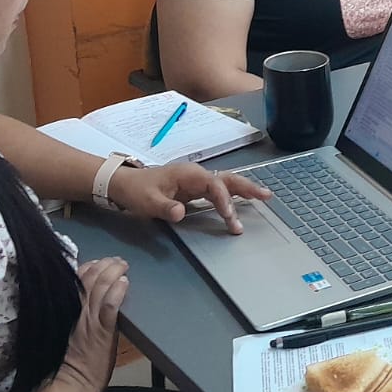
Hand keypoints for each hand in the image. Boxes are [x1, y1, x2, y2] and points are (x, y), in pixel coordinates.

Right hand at [53, 258, 128, 391]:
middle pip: (90, 278)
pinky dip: (117, 292)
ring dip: (113, 272)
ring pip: (101, 287)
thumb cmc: (70, 363)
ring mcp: (91, 320)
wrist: (72, 384)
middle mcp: (79, 310)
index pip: (76, 279)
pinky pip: (109, 307)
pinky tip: (124, 282)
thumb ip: (77, 315)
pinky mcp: (102, 331)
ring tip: (123, 265)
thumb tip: (87, 302)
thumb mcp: (70, 332)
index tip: (98, 262)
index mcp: (70, 310)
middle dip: (105, 265)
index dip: (89, 267)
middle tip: (116, 260)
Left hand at [108, 162, 271, 233]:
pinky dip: (234, 195)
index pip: (214, 185)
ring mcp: (197, 181)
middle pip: (227, 179)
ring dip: (245, 190)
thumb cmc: (136, 190)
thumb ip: (166, 207)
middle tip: (266, 196)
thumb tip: (182, 213)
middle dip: (247, 188)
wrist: (124, 184)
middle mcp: (197, 174)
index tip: (230, 217)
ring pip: (226, 183)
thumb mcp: (147, 201)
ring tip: (265, 197)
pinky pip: (219, 190)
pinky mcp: (196, 188)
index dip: (224, 200)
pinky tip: (245, 201)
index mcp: (188, 174)